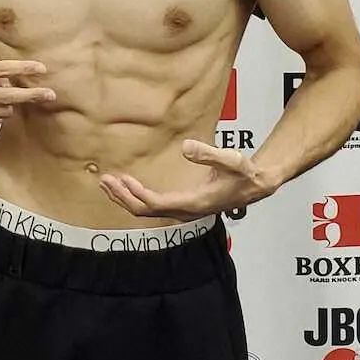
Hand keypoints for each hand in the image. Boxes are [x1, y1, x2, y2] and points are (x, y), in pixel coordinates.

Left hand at [99, 139, 276, 220]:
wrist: (254, 186)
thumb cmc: (243, 173)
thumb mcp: (232, 159)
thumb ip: (209, 154)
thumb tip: (186, 147)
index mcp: (193, 203)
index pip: (156, 204)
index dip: (137, 194)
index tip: (123, 179)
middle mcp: (185, 211)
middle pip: (146, 211)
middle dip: (123, 197)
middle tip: (104, 181)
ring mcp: (182, 211)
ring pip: (147, 211)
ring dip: (125, 198)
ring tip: (107, 183)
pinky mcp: (181, 206)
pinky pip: (152, 207)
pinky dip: (135, 197)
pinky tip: (126, 186)